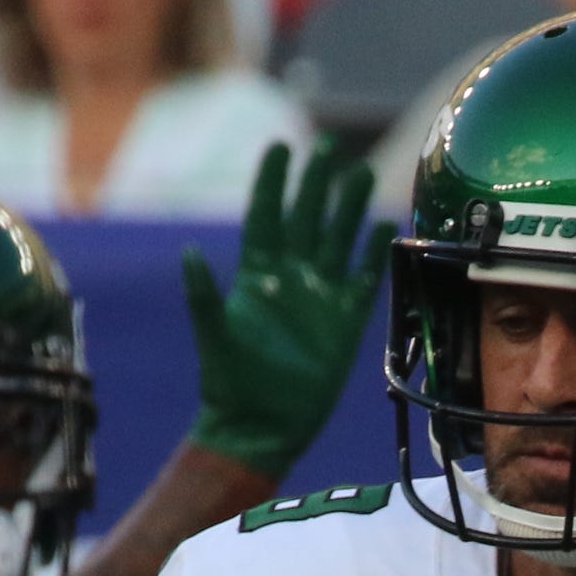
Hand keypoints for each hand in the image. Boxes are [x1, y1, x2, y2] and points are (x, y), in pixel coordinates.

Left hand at [181, 137, 397, 476]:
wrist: (262, 428)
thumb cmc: (231, 386)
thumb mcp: (214, 338)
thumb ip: (204, 297)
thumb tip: (189, 254)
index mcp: (256, 274)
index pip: (267, 215)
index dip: (273, 182)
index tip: (280, 147)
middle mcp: (290, 278)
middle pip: (306, 217)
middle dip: (316, 182)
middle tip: (327, 146)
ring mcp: (319, 297)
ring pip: (338, 238)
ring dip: (349, 207)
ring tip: (362, 172)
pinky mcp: (345, 322)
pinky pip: (363, 278)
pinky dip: (374, 253)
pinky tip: (386, 225)